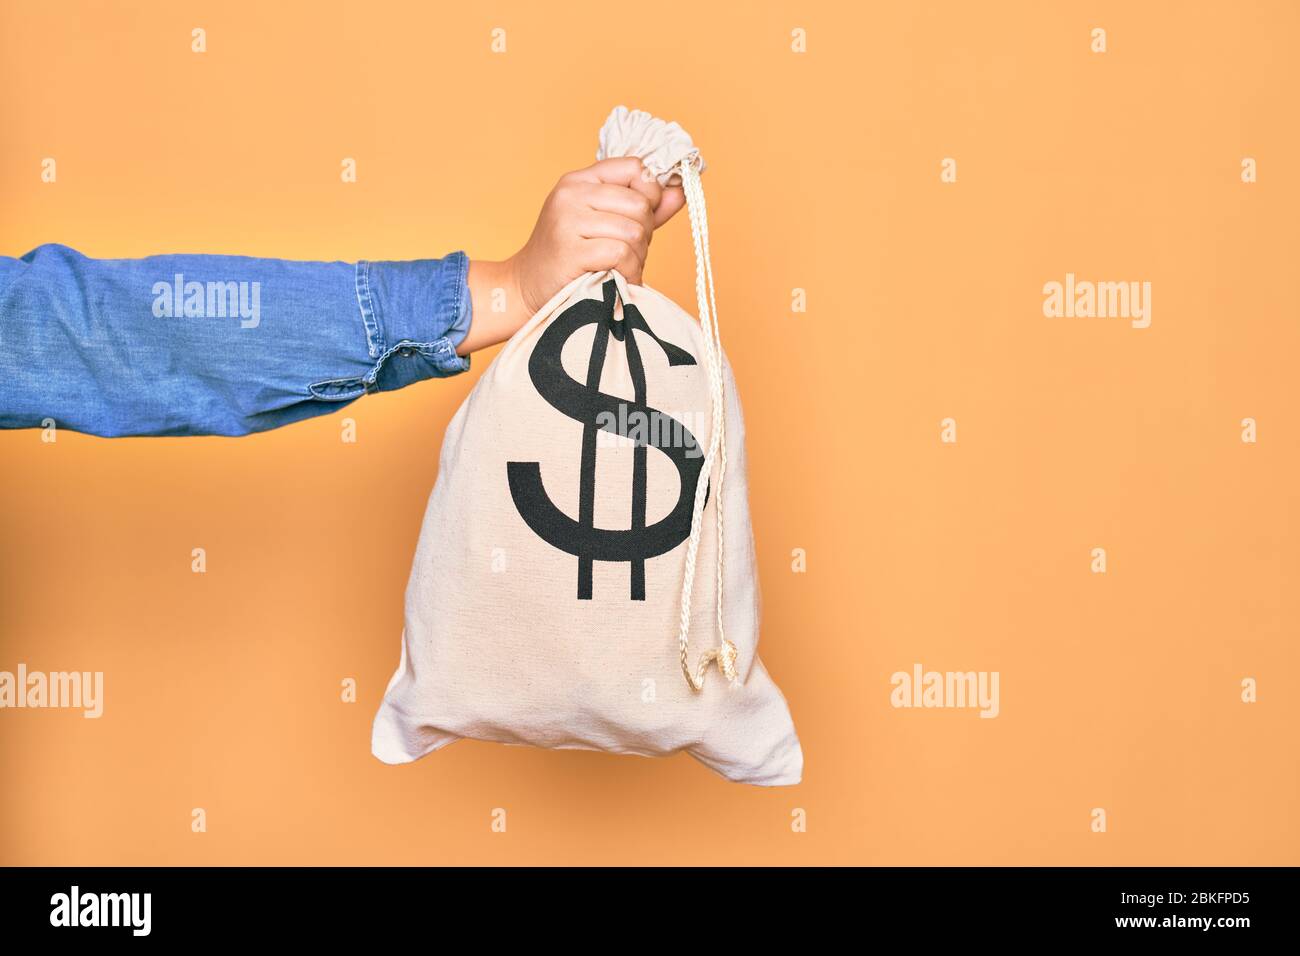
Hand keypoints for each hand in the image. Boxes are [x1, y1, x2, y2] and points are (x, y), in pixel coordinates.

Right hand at [460, 157, 685, 354]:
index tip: (641, 219)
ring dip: (637, 258)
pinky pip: (620, 254)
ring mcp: (568, 220)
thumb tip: (681, 190)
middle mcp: (572, 193)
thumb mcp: (605, 223)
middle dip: (645, 234)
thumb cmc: (571, 256)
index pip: (636, 168)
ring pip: (633, 231)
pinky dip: (628, 272)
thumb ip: (645, 207)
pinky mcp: (570, 250)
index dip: (649, 195)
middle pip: (639, 204)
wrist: (526, 286)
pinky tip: (618, 279)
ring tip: (621, 268)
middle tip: (629, 253)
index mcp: (580, 179)